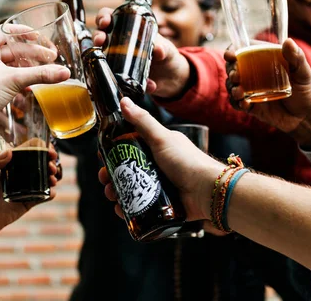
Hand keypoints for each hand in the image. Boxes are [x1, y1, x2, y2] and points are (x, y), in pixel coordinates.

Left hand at [0, 25, 69, 150]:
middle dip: (33, 53)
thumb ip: (40, 75)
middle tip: (50, 58)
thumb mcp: (14, 80)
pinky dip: (21, 82)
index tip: (38, 36)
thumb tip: (63, 72)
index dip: (23, 31)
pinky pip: (9, 80)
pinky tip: (31, 88)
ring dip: (28, 68)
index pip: (6, 31)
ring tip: (44, 72)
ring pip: (12, 66)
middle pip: (13, 50)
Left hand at [0, 148, 59, 267]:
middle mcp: (20, 173)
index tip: (48, 149)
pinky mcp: (28, 202)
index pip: (28, 150)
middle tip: (52, 165)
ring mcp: (26, 188)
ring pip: (44, 178)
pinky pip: (43, 196)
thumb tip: (9, 152)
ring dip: (52, 176)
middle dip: (50, 161)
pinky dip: (50, 194)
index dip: (40, 147)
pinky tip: (51, 192)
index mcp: (10, 163)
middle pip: (40, 162)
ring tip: (52, 178)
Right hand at [94, 8, 190, 97]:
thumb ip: (164, 49)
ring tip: (104, 58)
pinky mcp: (120, 77)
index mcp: (129, 29)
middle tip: (101, 40)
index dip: (104, 17)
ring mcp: (117, 60)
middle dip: (97, 35)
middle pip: (100, 35)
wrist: (172, 78)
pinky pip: (114, 78)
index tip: (106, 22)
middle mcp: (119, 44)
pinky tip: (141, 84)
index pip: (110, 17)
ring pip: (100, 55)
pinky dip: (121, 81)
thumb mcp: (167, 50)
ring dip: (98, 56)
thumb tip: (158, 50)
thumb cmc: (167, 55)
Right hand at [98, 97, 224, 221]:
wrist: (207, 192)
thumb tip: (124, 101)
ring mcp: (159, 185)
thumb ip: (142, 121)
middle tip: (104, 178)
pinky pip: (139, 205)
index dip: (114, 151)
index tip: (103, 156)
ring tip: (111, 195)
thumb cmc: (187, 161)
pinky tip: (119, 209)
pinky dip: (127, 208)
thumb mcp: (162, 138)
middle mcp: (157, 166)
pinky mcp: (160, 203)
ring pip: (130, 188)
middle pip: (127, 169)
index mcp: (157, 147)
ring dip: (116, 191)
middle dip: (112, 174)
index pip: (130, 147)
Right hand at [225, 39, 310, 147]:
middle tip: (235, 75)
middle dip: (231, 71)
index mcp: (264, 62)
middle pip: (234, 68)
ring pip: (233, 86)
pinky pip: (238, 103)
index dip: (233, 51)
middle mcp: (255, 75)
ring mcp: (252, 91)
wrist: (307, 117)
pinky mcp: (251, 106)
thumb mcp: (304, 73)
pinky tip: (244, 103)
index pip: (244, 52)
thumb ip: (296, 57)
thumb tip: (288, 41)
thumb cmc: (307, 91)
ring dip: (232, 87)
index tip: (230, 55)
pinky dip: (237, 103)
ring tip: (238, 91)